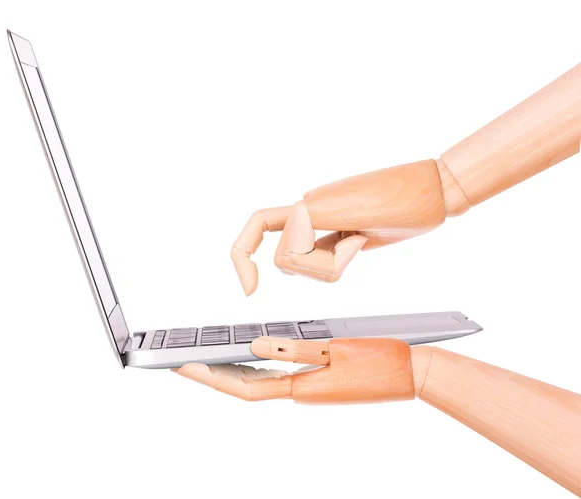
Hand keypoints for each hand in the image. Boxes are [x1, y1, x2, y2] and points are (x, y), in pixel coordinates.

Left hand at [172, 336, 416, 403]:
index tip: (182, 364)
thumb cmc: (382, 361)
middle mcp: (299, 391)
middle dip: (211, 373)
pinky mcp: (317, 382)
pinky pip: (277, 376)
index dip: (208, 375)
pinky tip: (250, 355)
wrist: (413, 373)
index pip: (241, 384)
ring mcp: (308, 389)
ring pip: (258, 381)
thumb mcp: (337, 349)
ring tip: (207, 356)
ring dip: (230, 370)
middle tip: (183, 359)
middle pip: (244, 385)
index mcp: (301, 387)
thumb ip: (293, 349)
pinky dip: (257, 366)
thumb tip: (254, 345)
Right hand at [230, 159, 446, 294]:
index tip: (251, 290)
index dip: (243, 254)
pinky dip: (335, 264)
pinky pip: (321, 261)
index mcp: (310, 204)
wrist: (435, 193)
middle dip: (318, 267)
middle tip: (358, 243)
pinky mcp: (339, 236)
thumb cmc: (407, 195)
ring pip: (304, 266)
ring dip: (331, 267)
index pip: (259, 223)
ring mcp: (324, 226)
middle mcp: (310, 214)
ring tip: (363, 242)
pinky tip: (358, 243)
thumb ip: (318, 219)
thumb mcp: (360, 210)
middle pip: (287, 261)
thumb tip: (292, 231)